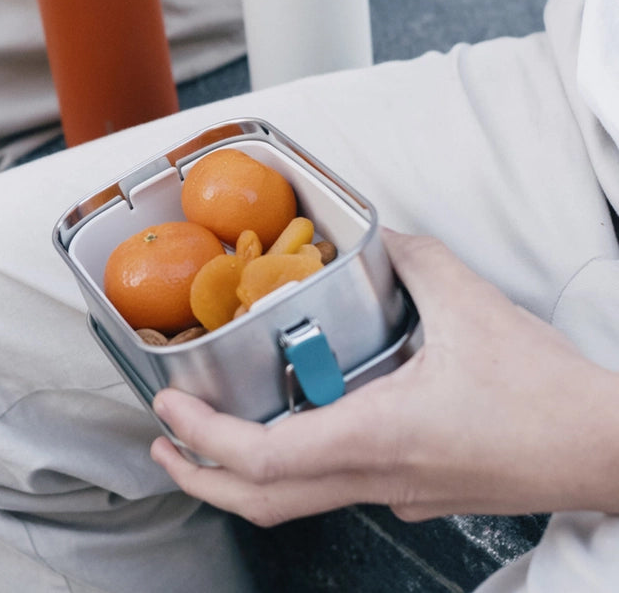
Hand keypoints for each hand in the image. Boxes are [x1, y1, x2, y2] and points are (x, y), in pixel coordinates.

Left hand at [151, 229, 618, 526]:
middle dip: (200, 477)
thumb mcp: (471, 304)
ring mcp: (392, 493)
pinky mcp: (411, 491)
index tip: (167, 412)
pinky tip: (292, 426)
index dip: (203, 438)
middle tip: (165, 442)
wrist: (604, 451)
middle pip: (263, 502)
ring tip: (208, 440)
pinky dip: (290, 465)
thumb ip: (413, 260)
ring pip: (295, 500)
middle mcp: (376, 476)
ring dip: (240, 474)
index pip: (264, 459)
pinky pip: (333, 486)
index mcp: (378, 436)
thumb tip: (378, 236)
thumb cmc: (545, 396)